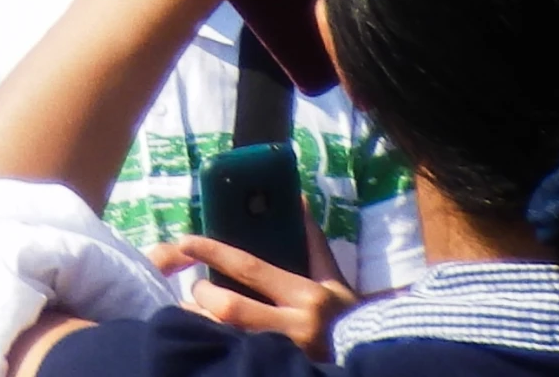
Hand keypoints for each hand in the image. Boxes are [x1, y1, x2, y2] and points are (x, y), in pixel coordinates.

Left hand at [158, 225, 354, 356]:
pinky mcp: (282, 371)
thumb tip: (295, 199)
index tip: (184, 241)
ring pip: (231, 338)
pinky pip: (240, 359)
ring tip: (194, 315)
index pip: (249, 268)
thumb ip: (311, 241)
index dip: (213, 252)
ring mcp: (287, 355)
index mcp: (305, 296)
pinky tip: (211, 341)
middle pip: (232, 309)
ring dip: (206, 324)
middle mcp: (295, 327)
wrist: (373, 359)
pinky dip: (221, 348)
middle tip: (197, 290)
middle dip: (204, 297)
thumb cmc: (348, 317)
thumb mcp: (332, 279)